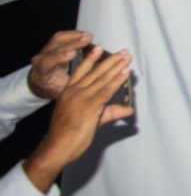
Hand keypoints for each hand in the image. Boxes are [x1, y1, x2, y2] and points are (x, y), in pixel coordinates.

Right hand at [23, 45, 133, 192]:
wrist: (57, 148)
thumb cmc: (68, 135)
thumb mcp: (88, 119)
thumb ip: (110, 112)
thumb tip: (129, 109)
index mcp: (67, 92)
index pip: (81, 71)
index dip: (91, 58)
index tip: (99, 47)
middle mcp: (74, 92)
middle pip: (95, 72)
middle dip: (111, 60)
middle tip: (124, 52)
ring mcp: (81, 98)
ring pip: (102, 79)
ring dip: (116, 67)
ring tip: (127, 58)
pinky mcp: (89, 107)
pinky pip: (106, 91)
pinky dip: (117, 80)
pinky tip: (125, 73)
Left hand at [28, 30, 92, 99]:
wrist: (40, 82)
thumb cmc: (53, 88)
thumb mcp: (62, 91)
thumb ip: (72, 86)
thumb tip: (90, 81)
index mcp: (41, 73)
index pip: (47, 62)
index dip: (60, 57)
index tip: (74, 53)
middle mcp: (40, 60)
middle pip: (55, 48)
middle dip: (73, 42)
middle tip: (88, 40)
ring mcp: (45, 51)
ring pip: (57, 39)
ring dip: (74, 36)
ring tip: (88, 36)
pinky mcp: (51, 45)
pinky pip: (60, 36)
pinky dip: (73, 34)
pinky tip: (84, 35)